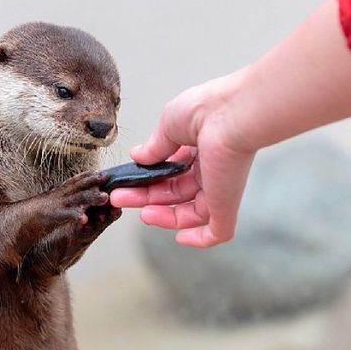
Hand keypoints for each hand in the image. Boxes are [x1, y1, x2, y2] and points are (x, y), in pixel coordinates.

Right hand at [110, 76, 255, 247]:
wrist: (229, 114)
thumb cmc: (203, 110)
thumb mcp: (168, 125)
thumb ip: (155, 146)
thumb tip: (138, 156)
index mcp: (198, 148)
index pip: (170, 172)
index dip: (147, 179)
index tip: (125, 182)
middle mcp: (210, 169)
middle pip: (175, 193)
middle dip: (145, 197)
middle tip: (120, 197)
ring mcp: (219, 188)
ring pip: (191, 213)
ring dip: (164, 217)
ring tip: (141, 213)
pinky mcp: (226, 204)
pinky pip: (217, 232)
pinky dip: (199, 239)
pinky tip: (180, 238)